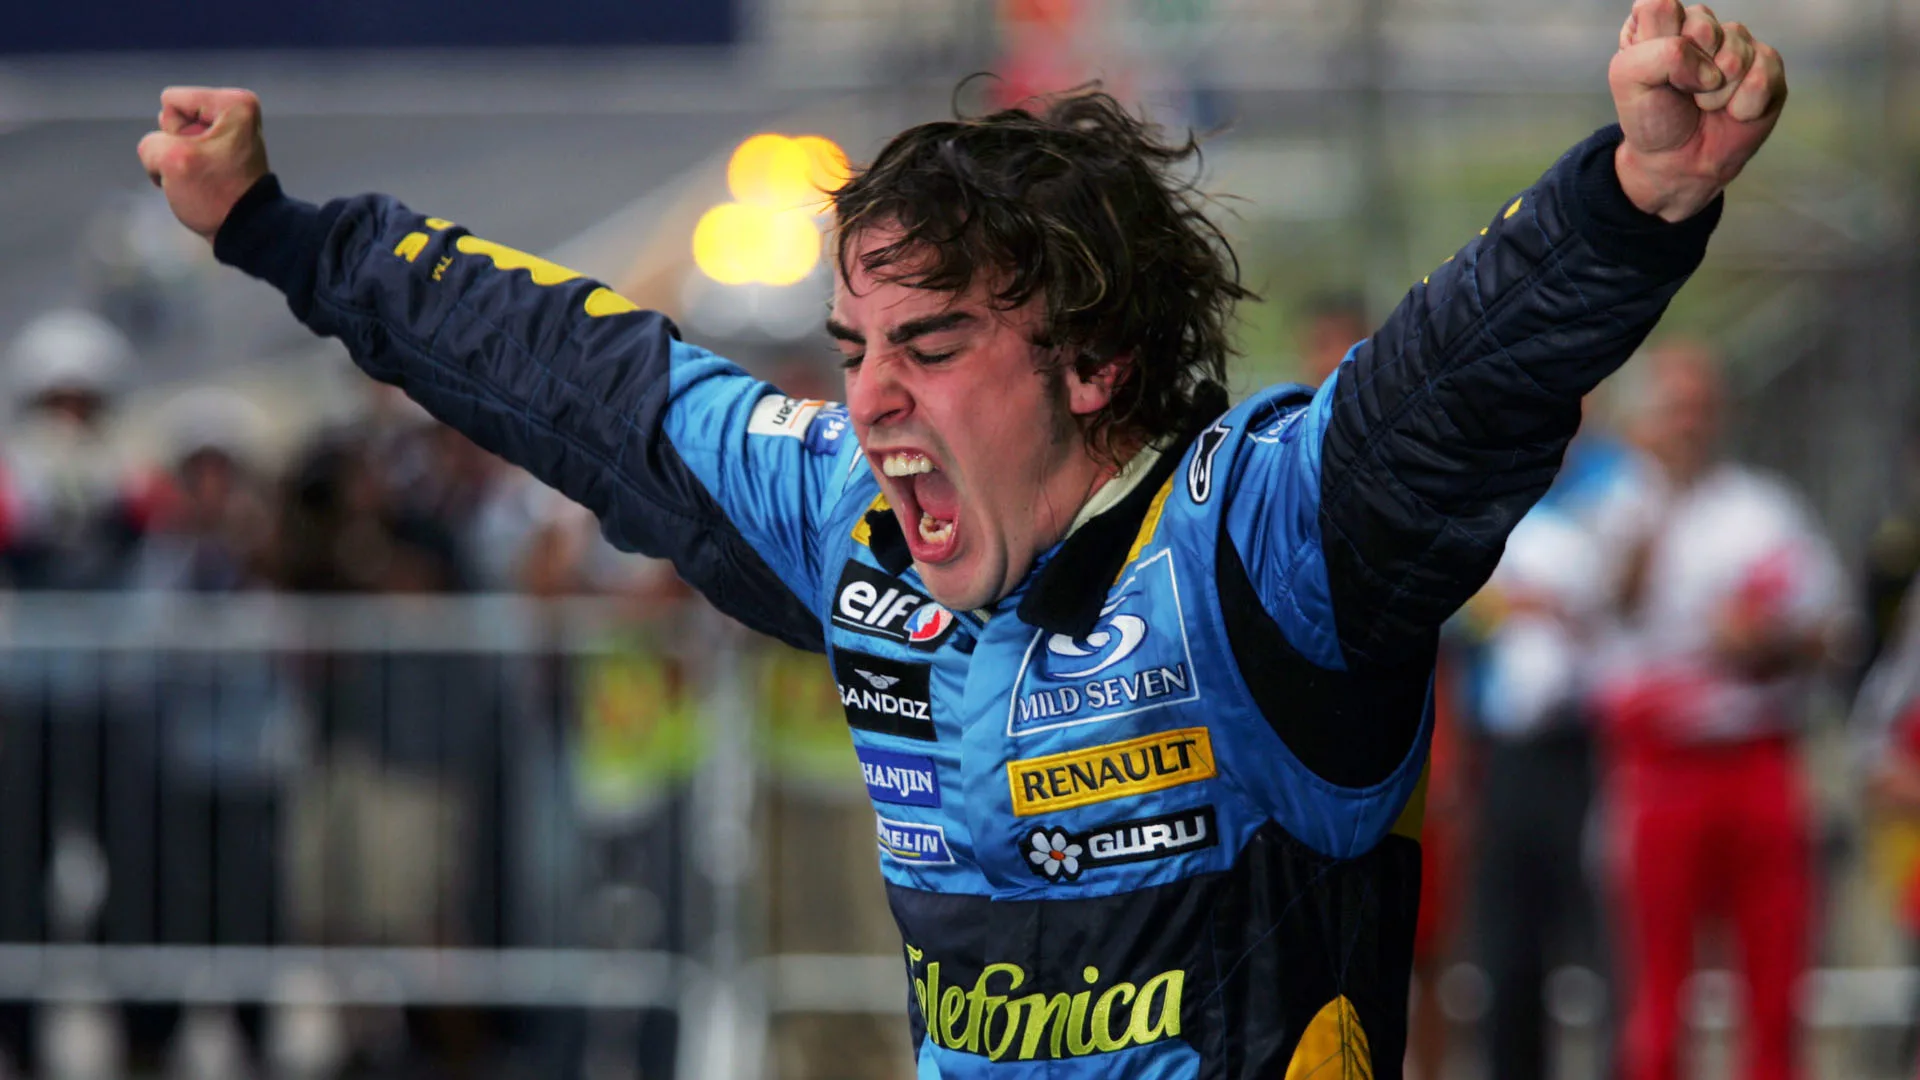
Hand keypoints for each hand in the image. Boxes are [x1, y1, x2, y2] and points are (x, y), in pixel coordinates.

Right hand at [136, 87, 270, 242]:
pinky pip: (182, 152)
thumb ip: (151, 143)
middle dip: (176, 147)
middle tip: (202, 170)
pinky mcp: (221, 151)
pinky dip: (185, 170)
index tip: (201, 156)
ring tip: (203, 179)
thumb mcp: (172, 161)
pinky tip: (202, 184)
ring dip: (177, 162)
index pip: (171, 101)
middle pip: (171, 117)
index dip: (175, 133)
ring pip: (172, 138)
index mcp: (234, 103)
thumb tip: (161, 152)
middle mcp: (236, 112)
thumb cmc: (216, 195)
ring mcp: (227, 132)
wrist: (246, 230)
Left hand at [1609, 0, 1785, 221]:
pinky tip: (1732, 111)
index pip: (1662, 6)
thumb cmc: (1652, 118)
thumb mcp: (1628, 80)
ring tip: (1705, 104)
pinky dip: (1741, 106)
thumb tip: (1713, 65)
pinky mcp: (1767, 65)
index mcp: (1659, 21)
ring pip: (1735, 55)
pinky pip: (1761, 76)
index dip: (1660, 43)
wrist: (1679, 162)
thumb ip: (1658, 52)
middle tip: (1683, 92)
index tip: (1655, 72)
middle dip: (1690, 71)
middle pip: (1703, 25)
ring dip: (1715, 93)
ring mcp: (1737, 42)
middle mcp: (1699, 24)